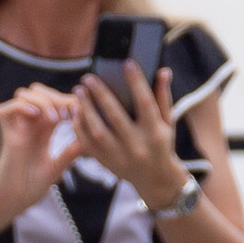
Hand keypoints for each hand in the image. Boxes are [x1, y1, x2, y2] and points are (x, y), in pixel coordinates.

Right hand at [0, 82, 85, 226]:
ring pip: (24, 94)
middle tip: (68, 113)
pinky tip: (36, 116)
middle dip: (56, 96)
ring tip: (55, 118)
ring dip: (42, 101)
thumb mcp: (58, 167)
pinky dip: (21, 106)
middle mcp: (29, 124)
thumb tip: (88, 139)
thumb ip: (71, 152)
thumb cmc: (32, 187)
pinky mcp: (4, 133)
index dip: (68, 100)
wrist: (13, 201)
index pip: (55, 101)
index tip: (81, 111)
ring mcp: (16, 127)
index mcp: (43, 129)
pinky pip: (6, 108)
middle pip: (40, 91)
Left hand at [71, 60, 188, 213]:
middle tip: (88, 77)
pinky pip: (87, 144)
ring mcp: (119, 157)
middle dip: (100, 94)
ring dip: (85, 109)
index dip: (136, 82)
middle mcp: (137, 146)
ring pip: (97, 131)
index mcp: (155, 133)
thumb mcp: (168, 122)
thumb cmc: (161, 143)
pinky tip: (76, 111)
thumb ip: (163, 97)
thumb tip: (163, 71)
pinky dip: (79, 126)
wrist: (154, 179)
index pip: (145, 103)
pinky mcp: (106, 163)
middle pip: (115, 116)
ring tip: (79, 91)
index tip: (127, 63)